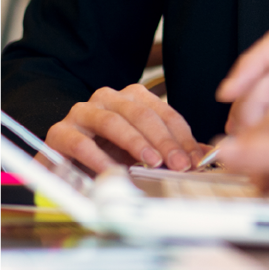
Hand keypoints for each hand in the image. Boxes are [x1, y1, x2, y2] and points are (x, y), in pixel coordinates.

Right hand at [45, 85, 209, 174]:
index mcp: (132, 97)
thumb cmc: (106, 151)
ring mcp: (82, 113)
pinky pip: (82, 143)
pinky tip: (113, 171)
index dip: (182, 136)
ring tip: (152, 162)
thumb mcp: (141, 149)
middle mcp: (108, 99)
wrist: (62, 157)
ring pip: (114, 121)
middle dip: (164, 140)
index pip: (164, 113)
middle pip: (142, 114)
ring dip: (136, 143)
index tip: (193, 159)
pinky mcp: (60, 132)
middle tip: (177, 163)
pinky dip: (99, 158)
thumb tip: (206, 155)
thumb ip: (170, 149)